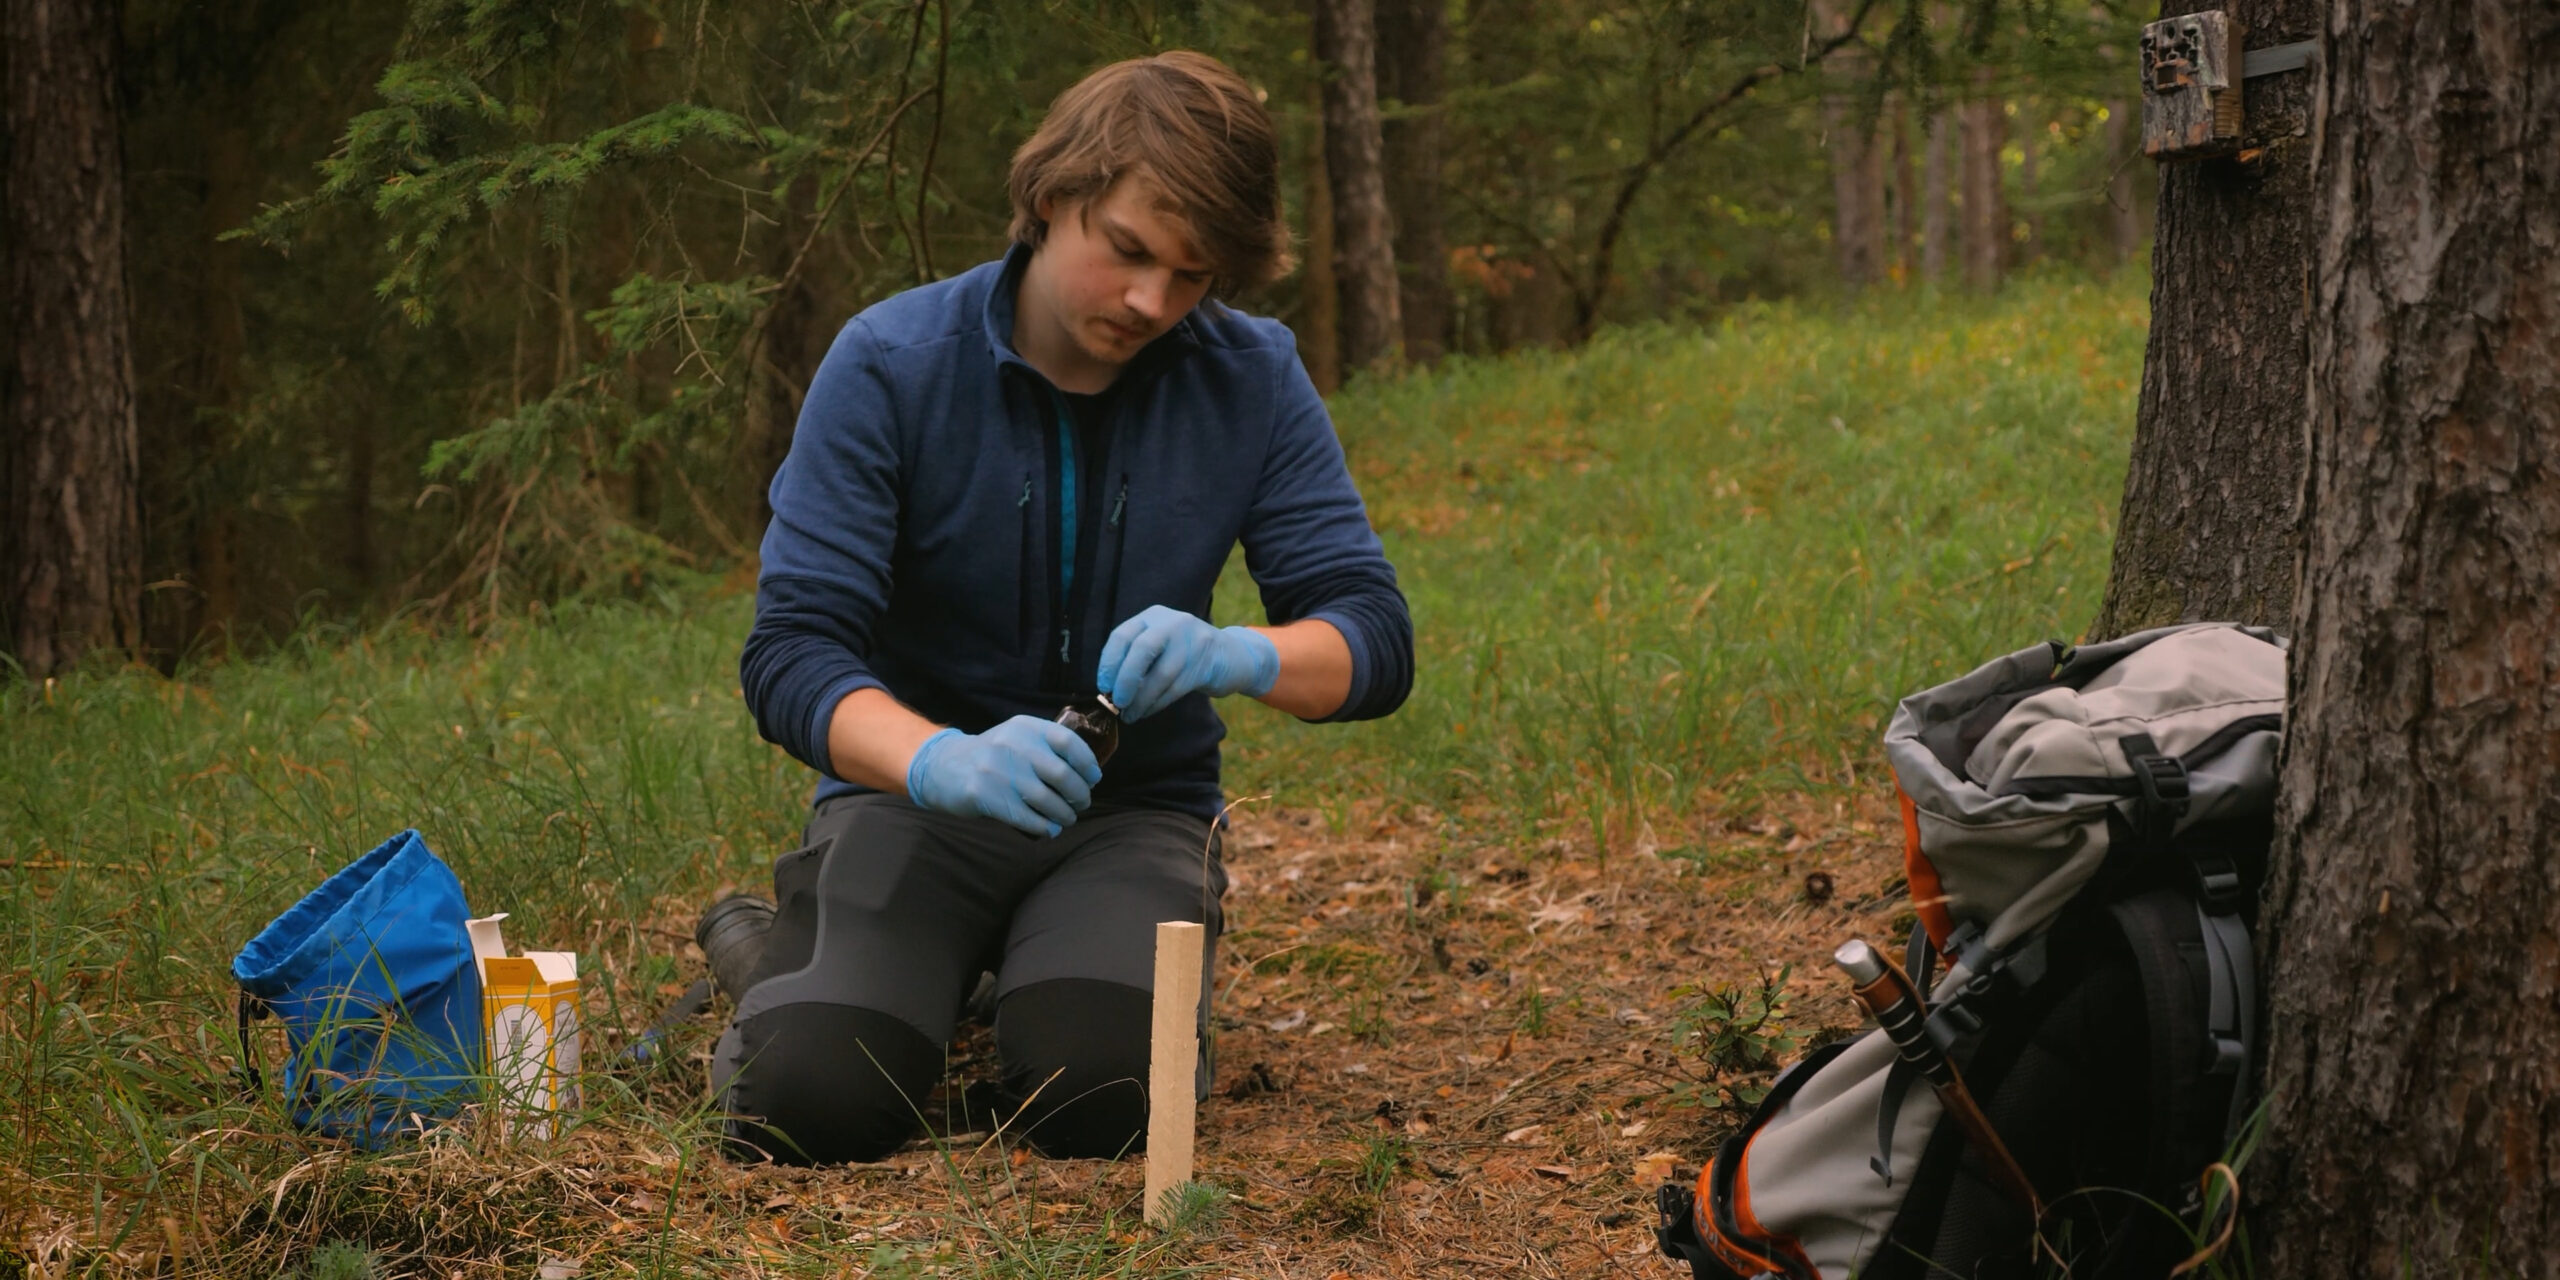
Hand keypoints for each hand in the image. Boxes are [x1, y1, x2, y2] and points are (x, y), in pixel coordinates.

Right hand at [904, 716, 1101, 836]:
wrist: (946, 767)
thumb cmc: (993, 757)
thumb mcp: (1017, 738)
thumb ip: (1047, 748)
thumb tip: (1088, 774)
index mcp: (1025, 727)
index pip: (1068, 742)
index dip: (1087, 763)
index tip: (1093, 779)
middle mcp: (1012, 745)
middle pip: (1062, 774)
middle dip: (1079, 794)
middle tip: (1082, 803)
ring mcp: (998, 770)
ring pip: (1047, 800)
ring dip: (1065, 814)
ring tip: (1068, 819)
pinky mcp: (985, 795)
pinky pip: (1027, 817)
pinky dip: (1046, 827)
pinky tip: (1050, 829)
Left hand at [1095, 605, 1280, 720]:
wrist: (1229, 655)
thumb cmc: (1182, 655)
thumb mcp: (1158, 643)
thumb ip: (1135, 658)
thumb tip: (1108, 689)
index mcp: (1153, 616)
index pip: (1122, 635)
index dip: (1109, 662)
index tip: (1103, 686)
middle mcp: (1172, 623)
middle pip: (1141, 650)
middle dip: (1125, 680)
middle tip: (1116, 703)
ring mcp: (1192, 641)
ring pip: (1160, 674)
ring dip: (1141, 700)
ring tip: (1129, 715)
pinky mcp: (1206, 663)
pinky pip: (1175, 688)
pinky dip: (1156, 704)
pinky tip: (1145, 712)